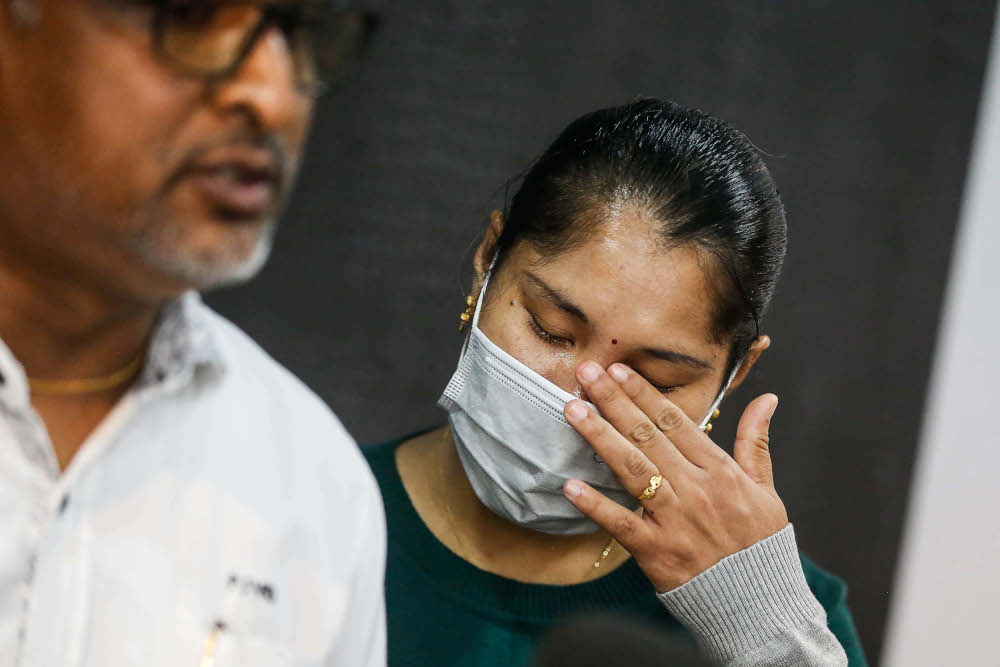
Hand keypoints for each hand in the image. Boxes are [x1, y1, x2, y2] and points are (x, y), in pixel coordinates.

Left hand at [562, 361, 787, 592]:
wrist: (759, 603)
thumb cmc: (759, 543)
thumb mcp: (765, 488)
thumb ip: (755, 441)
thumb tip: (766, 398)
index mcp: (720, 470)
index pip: (675, 421)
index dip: (644, 393)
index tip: (619, 369)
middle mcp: (696, 488)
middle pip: (647, 435)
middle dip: (614, 400)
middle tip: (586, 373)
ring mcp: (675, 519)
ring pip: (632, 469)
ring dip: (599, 437)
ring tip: (572, 410)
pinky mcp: (657, 551)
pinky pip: (621, 524)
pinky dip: (595, 505)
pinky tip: (570, 486)